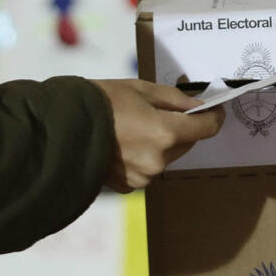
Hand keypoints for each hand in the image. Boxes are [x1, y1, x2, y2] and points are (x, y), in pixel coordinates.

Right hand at [90, 79, 224, 191]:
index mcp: (164, 133)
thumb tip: (198, 107)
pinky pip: (147, 169)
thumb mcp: (141, 89)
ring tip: (134, 127)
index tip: (214, 110)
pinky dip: (143, 156)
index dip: (214, 117)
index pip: (206, 129)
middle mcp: (158, 160)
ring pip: (166, 157)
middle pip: (186, 143)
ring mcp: (143, 176)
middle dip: (180, 128)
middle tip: (161, 112)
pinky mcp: (129, 186)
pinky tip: (123, 143)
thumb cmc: (99, 102)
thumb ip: (175, 100)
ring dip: (161, 143)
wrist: (61, 127)